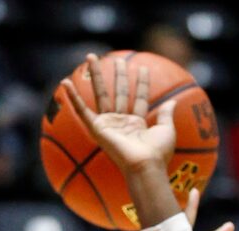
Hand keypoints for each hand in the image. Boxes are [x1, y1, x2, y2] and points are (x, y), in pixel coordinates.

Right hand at [60, 53, 175, 174]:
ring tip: (91, 56)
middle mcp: (122, 123)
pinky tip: (65, 82)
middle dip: (118, 75)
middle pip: (119, 93)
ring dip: (96, 75)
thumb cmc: (157, 153)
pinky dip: (73, 97)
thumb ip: (167, 114)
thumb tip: (172, 102)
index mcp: (137, 125)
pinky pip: (82, 110)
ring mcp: (109, 125)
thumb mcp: (166, 130)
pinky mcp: (98, 128)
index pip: (140, 99)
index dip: (142, 84)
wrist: (146, 165)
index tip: (142, 67)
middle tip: (117, 59)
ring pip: (101, 94)